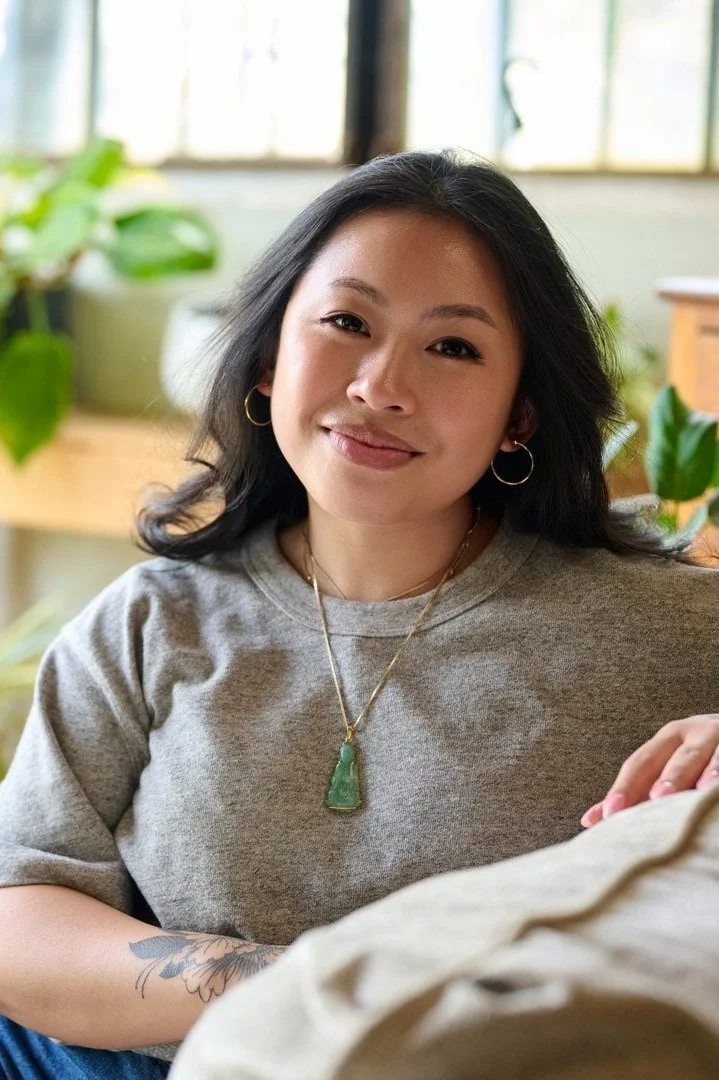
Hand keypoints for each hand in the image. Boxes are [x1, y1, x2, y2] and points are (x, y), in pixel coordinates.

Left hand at [581, 714, 718, 827]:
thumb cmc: (694, 759)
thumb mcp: (664, 768)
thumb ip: (632, 795)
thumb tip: (589, 821)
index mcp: (668, 739)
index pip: (641, 763)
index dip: (626, 786)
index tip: (611, 812)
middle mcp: (694, 734)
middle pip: (677, 757)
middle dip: (669, 778)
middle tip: (657, 798)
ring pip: (711, 757)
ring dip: (707, 773)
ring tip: (701, 790)